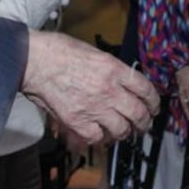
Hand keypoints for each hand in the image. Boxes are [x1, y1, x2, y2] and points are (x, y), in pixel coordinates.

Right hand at [21, 31, 158, 144]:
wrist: (34, 61)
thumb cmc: (57, 51)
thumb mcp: (93, 52)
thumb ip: (110, 69)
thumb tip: (122, 82)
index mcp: (114, 69)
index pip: (145, 89)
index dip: (154, 101)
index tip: (153, 106)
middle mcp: (109, 90)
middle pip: (138, 113)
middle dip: (144, 122)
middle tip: (144, 124)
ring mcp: (94, 107)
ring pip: (122, 129)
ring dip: (124, 132)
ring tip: (123, 132)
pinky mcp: (77, 121)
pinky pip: (97, 137)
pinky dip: (100, 138)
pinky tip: (99, 134)